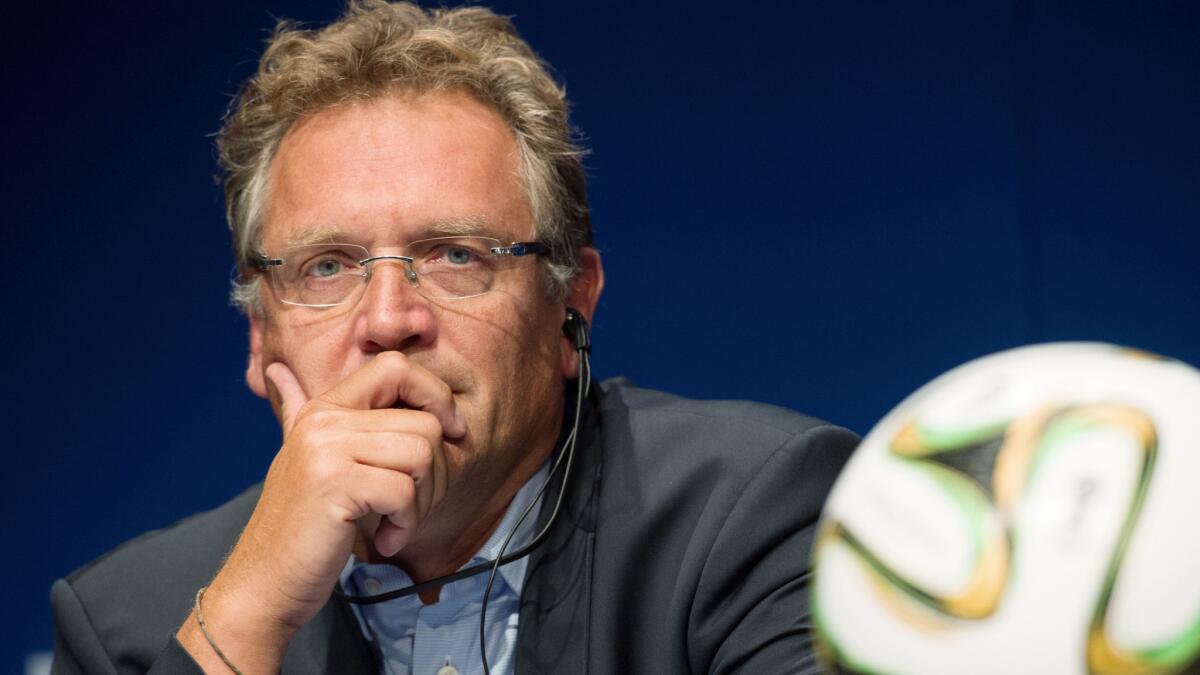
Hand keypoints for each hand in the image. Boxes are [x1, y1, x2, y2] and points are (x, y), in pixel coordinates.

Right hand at [177, 352, 464, 672]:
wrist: (263, 583)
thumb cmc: (299, 527)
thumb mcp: (303, 460)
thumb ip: (297, 411)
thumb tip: (277, 370)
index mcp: (324, 408)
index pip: (397, 367)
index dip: (435, 395)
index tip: (449, 433)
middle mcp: (324, 420)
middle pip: (425, 422)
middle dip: (437, 472)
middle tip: (411, 506)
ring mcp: (326, 450)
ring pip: (422, 454)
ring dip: (422, 502)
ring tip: (394, 523)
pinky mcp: (334, 485)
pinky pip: (405, 492)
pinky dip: (405, 524)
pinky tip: (383, 539)